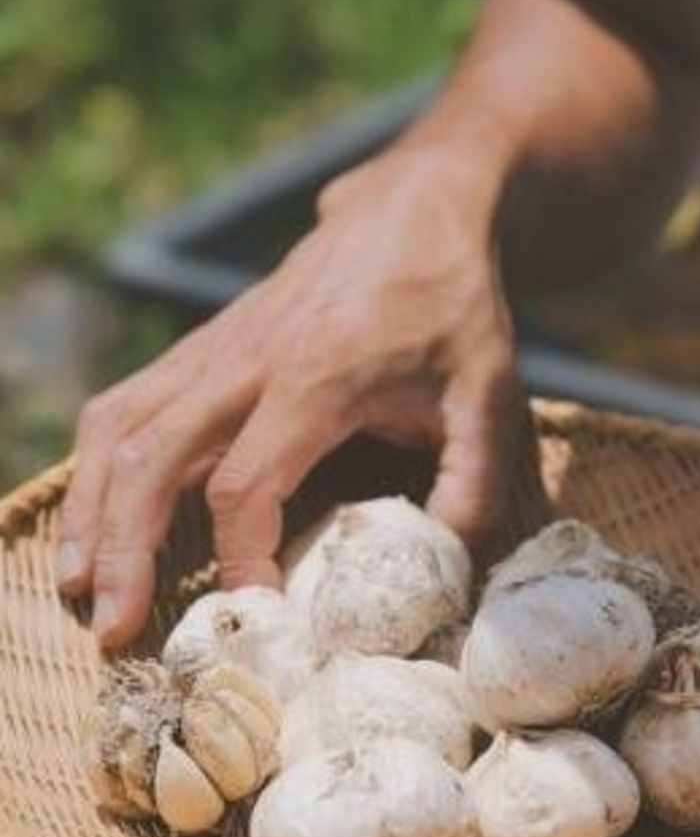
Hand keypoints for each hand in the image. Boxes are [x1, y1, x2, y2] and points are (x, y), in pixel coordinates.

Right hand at [56, 144, 543, 646]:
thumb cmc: (453, 304)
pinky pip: (129, 402)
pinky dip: (100, 461)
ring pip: (121, 428)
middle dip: (124, 549)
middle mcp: (246, 360)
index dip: (241, 556)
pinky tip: (95, 511)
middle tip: (111, 628)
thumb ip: (473, 482)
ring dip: (91, 508)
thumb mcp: (488, 394)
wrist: (416, 208)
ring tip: (74, 583)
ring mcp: (217, 346)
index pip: (247, 484)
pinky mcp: (208, 343)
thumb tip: (442, 568)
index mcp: (317, 376)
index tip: (257, 611)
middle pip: (152, 460)